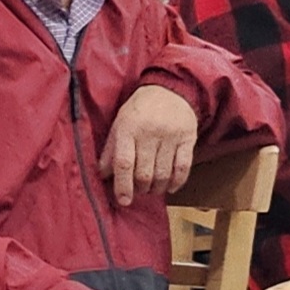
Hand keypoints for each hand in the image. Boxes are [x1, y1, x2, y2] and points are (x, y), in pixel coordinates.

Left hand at [100, 82, 198, 207]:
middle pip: (145, 172)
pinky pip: (183, 167)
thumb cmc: (140, 110)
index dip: (123, 185)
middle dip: (140, 188)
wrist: (170, 89)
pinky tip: (169, 187)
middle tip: (138, 191)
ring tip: (152, 189)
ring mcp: (170, 136)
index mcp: (128, 128)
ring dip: (156, 188)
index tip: (123, 200)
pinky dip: (176, 182)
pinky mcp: (187, 138)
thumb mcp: (119, 124)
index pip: (124, 163)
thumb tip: (102, 176)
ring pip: (163, 173)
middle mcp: (149, 132)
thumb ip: (110, 150)